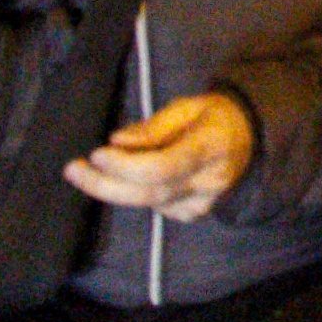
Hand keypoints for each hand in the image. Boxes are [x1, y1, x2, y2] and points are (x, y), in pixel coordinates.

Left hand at [64, 89, 253, 219]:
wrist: (248, 137)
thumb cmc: (212, 116)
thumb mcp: (187, 106)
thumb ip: (153, 127)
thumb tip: (116, 142)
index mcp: (213, 146)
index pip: (163, 167)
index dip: (125, 165)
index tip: (96, 154)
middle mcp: (211, 180)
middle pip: (148, 193)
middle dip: (104, 184)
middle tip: (73, 170)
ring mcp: (204, 203)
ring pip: (147, 203)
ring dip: (115, 186)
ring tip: (96, 167)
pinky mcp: (193, 214)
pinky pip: (153, 208)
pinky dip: (135, 192)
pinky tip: (134, 177)